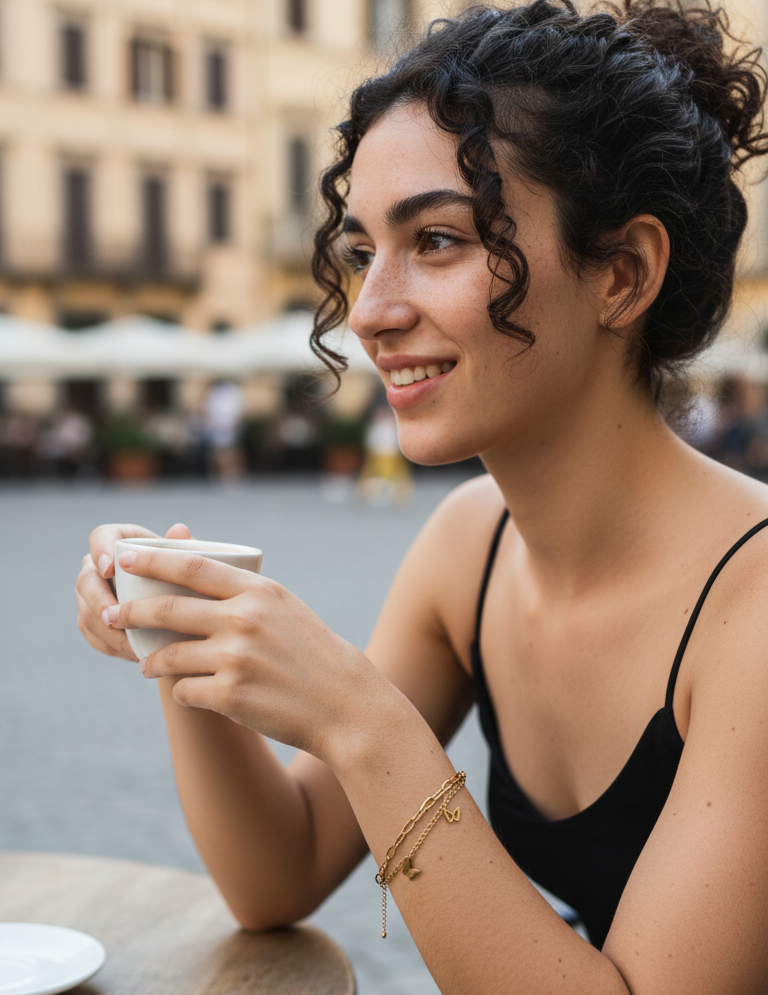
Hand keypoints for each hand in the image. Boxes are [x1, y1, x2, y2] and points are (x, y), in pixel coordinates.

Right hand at [76, 522, 191, 660]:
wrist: (185, 607)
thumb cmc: (188, 577)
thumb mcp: (191, 561)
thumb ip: (184, 547)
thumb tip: (180, 530)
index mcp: (121, 541)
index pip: (101, 536)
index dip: (99, 550)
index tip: (110, 569)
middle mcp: (100, 566)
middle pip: (86, 580)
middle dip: (98, 601)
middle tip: (114, 618)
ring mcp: (93, 595)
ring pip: (87, 612)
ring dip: (106, 631)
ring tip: (129, 644)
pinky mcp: (94, 621)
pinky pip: (93, 635)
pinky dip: (110, 645)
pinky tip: (131, 654)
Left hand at [102, 545, 387, 760]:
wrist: (344, 704)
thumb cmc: (314, 654)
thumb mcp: (285, 609)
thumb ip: (246, 595)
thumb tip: (196, 583)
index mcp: (258, 592)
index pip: (193, 567)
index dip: (153, 560)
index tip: (126, 557)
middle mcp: (244, 620)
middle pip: (169, 610)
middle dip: (132, 612)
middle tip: (113, 614)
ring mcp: (235, 658)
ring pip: (170, 655)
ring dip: (151, 661)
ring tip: (146, 664)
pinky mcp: (230, 695)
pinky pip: (185, 691)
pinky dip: (181, 691)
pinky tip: (187, 692)